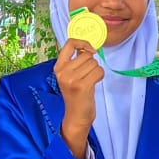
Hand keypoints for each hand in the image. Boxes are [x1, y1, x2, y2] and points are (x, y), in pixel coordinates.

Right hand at [54, 39, 103, 158]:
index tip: (91, 49)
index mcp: (58, 67)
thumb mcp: (70, 75)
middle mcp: (63, 72)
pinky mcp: (82, 86)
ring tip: (89, 81)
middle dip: (91, 63)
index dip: (83, 42)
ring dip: (96, 71)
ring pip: (94, 63)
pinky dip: (100, 76)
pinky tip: (94, 83)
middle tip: (86, 76)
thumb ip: (76, 61)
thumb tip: (88, 46)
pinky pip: (98, 71)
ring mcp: (71, 79)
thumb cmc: (76, 94)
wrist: (76, 116)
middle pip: (86, 55)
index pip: (70, 43)